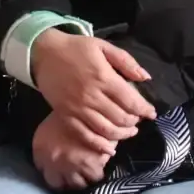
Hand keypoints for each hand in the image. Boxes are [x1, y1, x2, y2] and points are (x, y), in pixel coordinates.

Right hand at [30, 30, 155, 144]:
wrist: (43, 52)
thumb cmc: (75, 48)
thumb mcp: (103, 46)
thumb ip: (126, 61)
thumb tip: (146, 78)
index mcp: (104, 78)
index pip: (132, 102)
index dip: (145, 110)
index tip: (151, 113)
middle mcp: (92, 96)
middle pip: (121, 119)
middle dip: (134, 122)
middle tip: (137, 120)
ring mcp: (77, 107)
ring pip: (106, 130)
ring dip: (122, 135)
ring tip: (128, 131)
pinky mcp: (65, 115)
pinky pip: (84, 135)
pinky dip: (99, 145)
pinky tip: (109, 147)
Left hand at [33, 111, 116, 191]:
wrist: (86, 104)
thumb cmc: (68, 112)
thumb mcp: (50, 127)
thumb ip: (51, 146)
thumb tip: (58, 159)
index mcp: (39, 149)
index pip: (42, 170)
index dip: (51, 171)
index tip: (58, 170)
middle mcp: (52, 161)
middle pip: (56, 183)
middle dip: (65, 181)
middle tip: (73, 176)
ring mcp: (71, 165)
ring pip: (77, 184)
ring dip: (82, 179)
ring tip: (88, 173)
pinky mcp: (90, 164)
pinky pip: (95, 177)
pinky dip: (97, 173)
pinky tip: (100, 165)